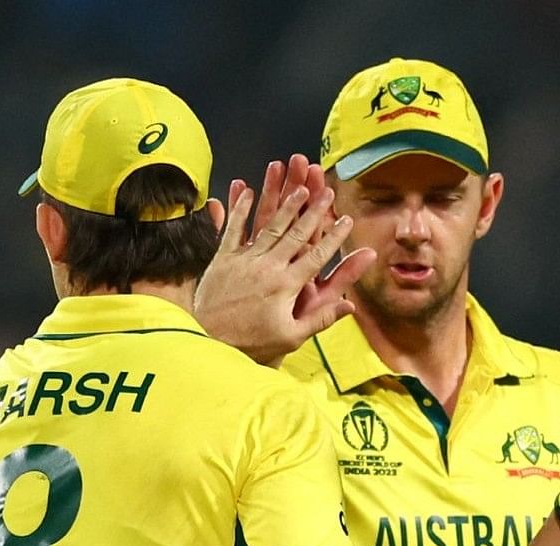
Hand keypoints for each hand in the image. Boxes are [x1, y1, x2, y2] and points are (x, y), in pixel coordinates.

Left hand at [189, 156, 375, 364]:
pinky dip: (240, 209)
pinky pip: (233, 229)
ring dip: (285, 204)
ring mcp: (244, 260)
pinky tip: (248, 191)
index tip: (346, 220)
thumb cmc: (253, 344)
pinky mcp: (223, 259)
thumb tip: (350, 306)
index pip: (317, 256)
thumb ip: (321, 318)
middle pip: (296, 233)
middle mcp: (268, 267)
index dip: (334, 237)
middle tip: (327, 191)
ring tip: (299, 187)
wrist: (209, 343)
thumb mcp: (291, 337)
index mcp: (287, 285)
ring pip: (269, 225)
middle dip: (314, 210)